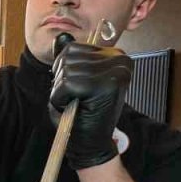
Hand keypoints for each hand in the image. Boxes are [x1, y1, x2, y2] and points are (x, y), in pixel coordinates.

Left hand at [49, 41, 133, 169]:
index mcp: (117, 55)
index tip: (77, 88)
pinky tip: (72, 107)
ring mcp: (115, 71)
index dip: (65, 69)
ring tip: (75, 103)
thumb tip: (60, 37)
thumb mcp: (76, 79)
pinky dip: (60, 98)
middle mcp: (120, 59)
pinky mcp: (105, 85)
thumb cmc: (83, 112)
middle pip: (68, 57)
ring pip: (66, 70)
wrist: (93, 144)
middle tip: (75, 98)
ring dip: (60, 90)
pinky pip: (65, 84)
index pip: (74, 48)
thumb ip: (69, 57)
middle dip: (61, 80)